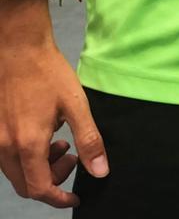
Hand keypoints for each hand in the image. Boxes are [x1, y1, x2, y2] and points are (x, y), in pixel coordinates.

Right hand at [0, 34, 106, 207]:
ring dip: (39, 168)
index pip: (39, 189)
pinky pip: (7, 158)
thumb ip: (89, 140)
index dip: (58, 198)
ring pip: (15, 173)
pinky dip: (26, 157)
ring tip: (62, 144)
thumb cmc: (48, 73)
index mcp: (27, 144)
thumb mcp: (76, 105)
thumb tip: (100, 171)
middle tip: (72, 159)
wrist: (17, 49)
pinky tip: (44, 134)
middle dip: (51, 181)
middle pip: (26, 185)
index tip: (75, 196)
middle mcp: (5, 147)